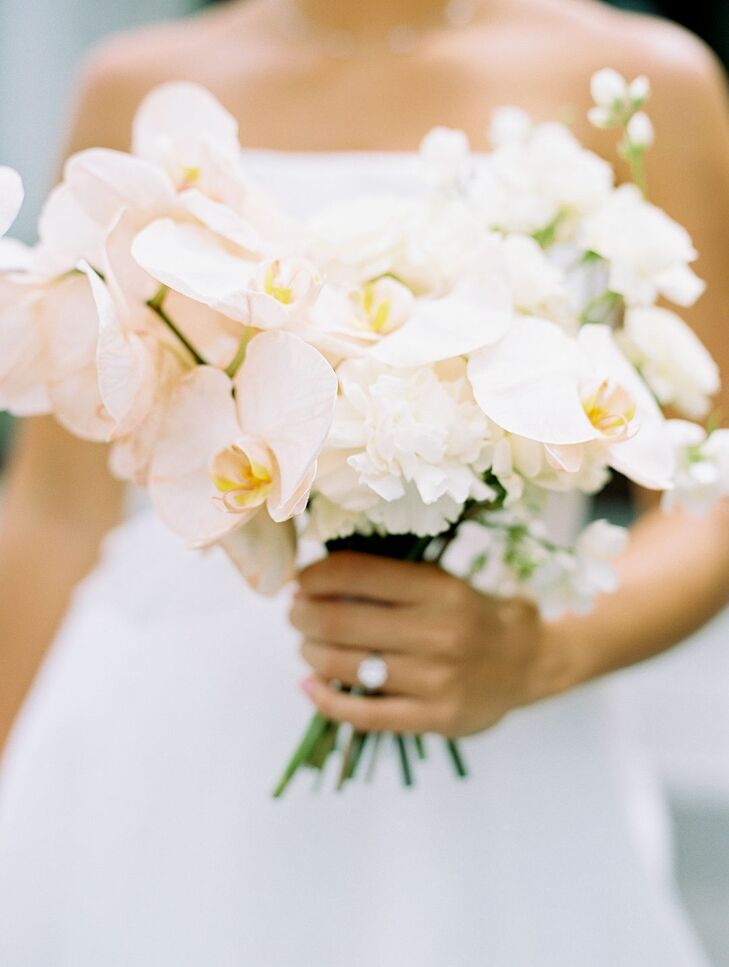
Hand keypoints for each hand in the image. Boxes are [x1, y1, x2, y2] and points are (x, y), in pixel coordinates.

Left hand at [289, 552, 575, 737]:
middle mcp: (439, 632)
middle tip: (295, 614)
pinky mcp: (435, 718)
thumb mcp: (439, 581)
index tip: (300, 579)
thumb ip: (387, 580)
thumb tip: (314, 576)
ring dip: (311, 654)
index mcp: (438, 588)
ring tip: (307, 646)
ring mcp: (438, 679)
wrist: (528, 661)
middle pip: (340, 622)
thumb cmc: (470, 614)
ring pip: (347, 667)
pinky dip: (326, 699)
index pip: (356, 574)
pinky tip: (310, 686)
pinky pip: (363, 714)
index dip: (314, 576)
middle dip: (303, 616)